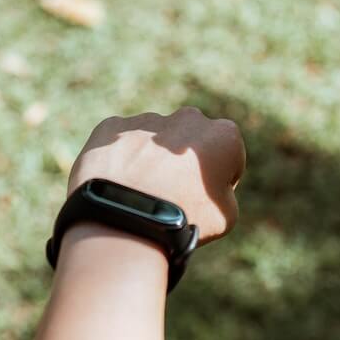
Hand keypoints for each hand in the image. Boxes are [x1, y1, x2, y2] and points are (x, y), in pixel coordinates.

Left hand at [68, 107, 245, 244]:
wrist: (127, 221)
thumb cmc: (184, 220)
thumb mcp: (226, 216)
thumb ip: (223, 191)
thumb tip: (210, 187)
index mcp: (223, 135)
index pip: (226, 155)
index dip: (217, 179)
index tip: (202, 198)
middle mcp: (188, 118)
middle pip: (189, 138)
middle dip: (182, 160)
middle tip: (170, 194)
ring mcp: (148, 119)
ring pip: (153, 138)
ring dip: (150, 158)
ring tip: (139, 194)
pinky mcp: (112, 126)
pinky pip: (119, 141)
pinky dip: (119, 158)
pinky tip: (116, 184)